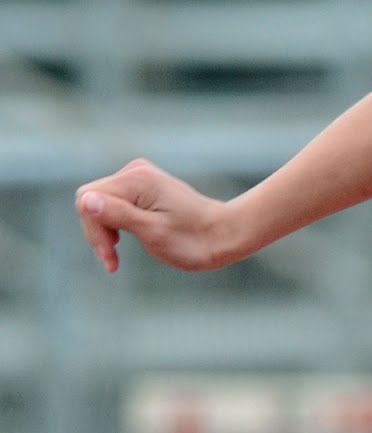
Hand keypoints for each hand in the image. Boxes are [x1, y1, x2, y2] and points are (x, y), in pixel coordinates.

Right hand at [76, 160, 229, 272]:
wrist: (225, 234)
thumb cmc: (193, 240)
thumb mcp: (153, 232)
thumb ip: (118, 215)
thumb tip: (86, 200)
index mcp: (136, 179)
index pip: (88, 200)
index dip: (94, 230)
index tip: (110, 258)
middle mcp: (136, 171)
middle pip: (92, 200)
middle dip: (99, 232)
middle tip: (113, 262)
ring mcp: (140, 176)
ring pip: (101, 203)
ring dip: (106, 230)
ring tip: (118, 256)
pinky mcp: (144, 186)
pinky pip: (115, 203)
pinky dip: (116, 223)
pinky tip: (125, 240)